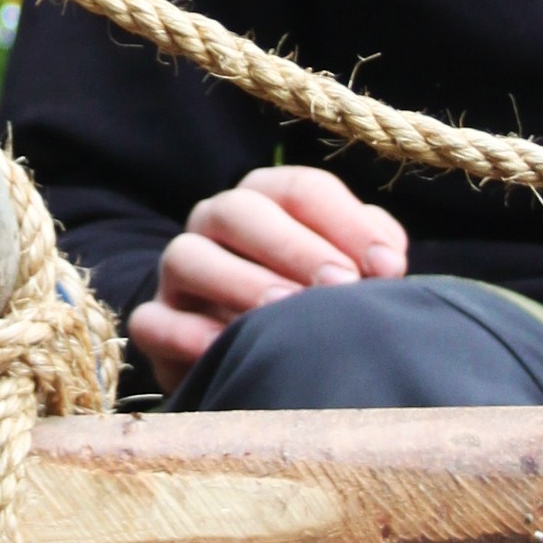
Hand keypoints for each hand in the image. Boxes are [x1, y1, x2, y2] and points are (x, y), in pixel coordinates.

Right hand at [130, 164, 408, 388]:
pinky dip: (188, 333)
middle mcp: (215, 222)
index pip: (302, 189)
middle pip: (242, 210)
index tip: (388, 267)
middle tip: (341, 284)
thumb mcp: (345, 269)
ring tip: (284, 311)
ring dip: (240, 281)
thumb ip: (370, 252)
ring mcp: (178, 272)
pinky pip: (155, 319)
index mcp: (267, 199)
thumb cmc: (308, 302)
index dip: (347, 223)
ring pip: (188, 255)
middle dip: (295, 246)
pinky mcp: (154, 322)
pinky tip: (228, 348)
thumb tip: (387, 261)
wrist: (245, 353)